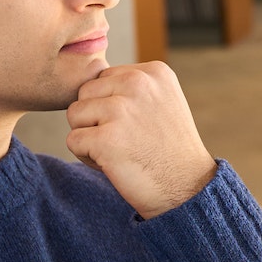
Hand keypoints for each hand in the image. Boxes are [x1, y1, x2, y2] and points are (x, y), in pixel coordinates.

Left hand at [66, 62, 216, 218]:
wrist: (188, 190)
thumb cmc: (170, 151)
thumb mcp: (163, 102)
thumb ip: (132, 87)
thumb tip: (91, 81)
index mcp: (153, 72)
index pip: (103, 78)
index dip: (110, 106)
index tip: (134, 126)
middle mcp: (138, 83)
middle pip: (85, 93)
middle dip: (95, 118)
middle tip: (124, 141)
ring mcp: (121, 110)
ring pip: (74, 114)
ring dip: (89, 136)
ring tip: (118, 151)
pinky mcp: (107, 138)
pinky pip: (73, 140)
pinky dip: (87, 157)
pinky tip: (113, 164)